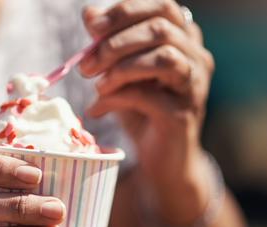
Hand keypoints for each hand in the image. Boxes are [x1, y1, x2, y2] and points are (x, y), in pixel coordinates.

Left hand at [80, 0, 214, 191]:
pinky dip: (115, 99)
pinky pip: (148, 96)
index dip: (126, 11)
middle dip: (115, 43)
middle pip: (160, 29)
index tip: (92, 26)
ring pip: (163, 58)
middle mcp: (196, 57)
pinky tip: (98, 109)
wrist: (159, 156)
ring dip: (120, 69)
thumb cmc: (140, 108)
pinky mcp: (183, 115)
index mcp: (183, 38)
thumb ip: (107, 42)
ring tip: (97, 86)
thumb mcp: (119, 71)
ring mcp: (194, 86)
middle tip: (86, 65)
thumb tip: (90, 14)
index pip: (162, 7)